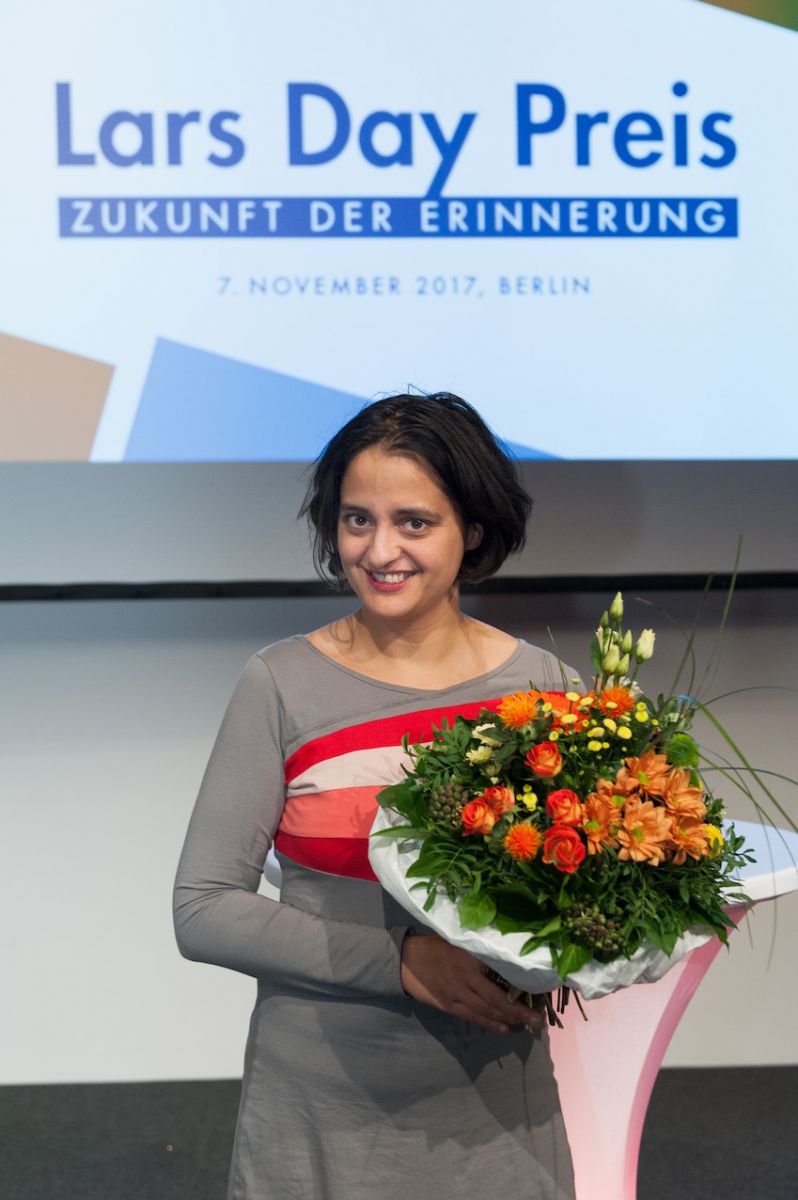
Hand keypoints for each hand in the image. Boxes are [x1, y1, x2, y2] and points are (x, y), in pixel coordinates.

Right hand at [400, 933, 544, 1033]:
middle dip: (519, 1011)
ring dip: (508, 1019)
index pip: (500, 972)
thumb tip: (505, 948)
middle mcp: (466, 977)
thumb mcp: (457, 938)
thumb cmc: (434, 946)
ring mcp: (457, 993)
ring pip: (487, 1010)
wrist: (405, 960)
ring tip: (526, 1024)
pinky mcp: (449, 1005)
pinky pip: (473, 1017)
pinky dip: (490, 1023)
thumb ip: (478, 945)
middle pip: (497, 997)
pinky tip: (504, 1028)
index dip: (519, 984)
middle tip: (538, 1020)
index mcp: (470, 956)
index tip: (538, 990)